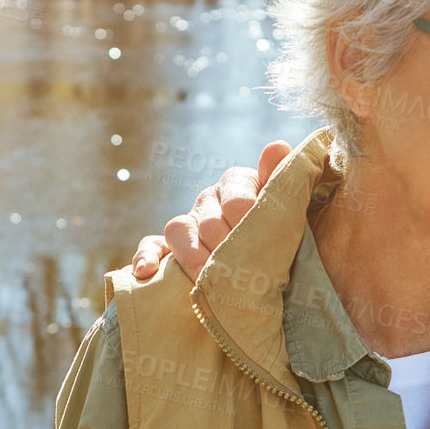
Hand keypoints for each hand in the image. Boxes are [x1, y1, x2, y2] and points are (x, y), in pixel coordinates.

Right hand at [130, 141, 292, 279]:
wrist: (267, 255)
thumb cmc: (279, 229)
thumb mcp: (284, 203)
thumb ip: (281, 178)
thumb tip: (277, 146)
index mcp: (237, 183)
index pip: (237, 203)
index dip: (249, 226)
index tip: (264, 245)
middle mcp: (209, 199)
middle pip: (210, 223)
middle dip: (227, 251)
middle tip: (245, 274)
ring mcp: (188, 221)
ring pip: (180, 232)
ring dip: (196, 261)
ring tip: (213, 282)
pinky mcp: (169, 245)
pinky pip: (151, 245)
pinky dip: (146, 257)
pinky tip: (145, 271)